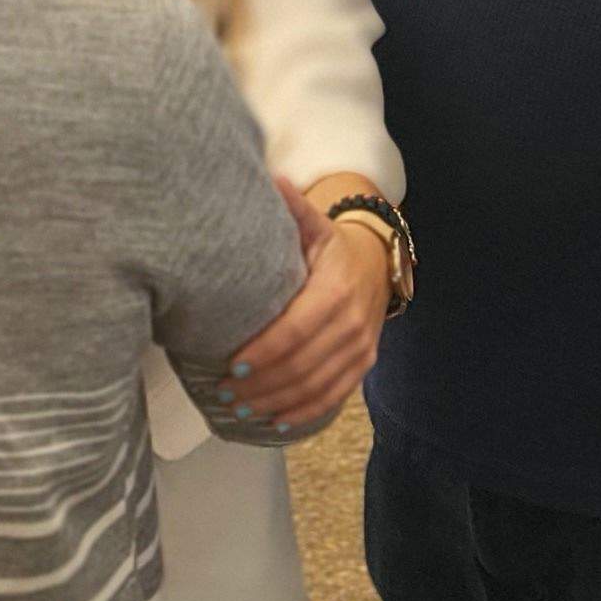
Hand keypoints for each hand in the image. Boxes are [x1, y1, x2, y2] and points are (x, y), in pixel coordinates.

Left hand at [221, 179, 383, 432]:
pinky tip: (276, 420)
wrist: (376, 262)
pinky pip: (333, 396)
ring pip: (316, 386)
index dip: (263, 352)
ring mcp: (361, 348)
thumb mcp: (315, 223)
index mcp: (335, 290)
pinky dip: (304, 412)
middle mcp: (352, 323)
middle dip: (261, 384)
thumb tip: (270, 180)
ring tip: (240, 408)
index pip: (295, 330)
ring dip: (276, 402)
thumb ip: (293, 208)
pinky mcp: (363, 364)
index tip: (230, 365)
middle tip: (223, 392)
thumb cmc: (331, 245)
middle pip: (302, 365)